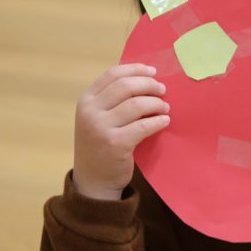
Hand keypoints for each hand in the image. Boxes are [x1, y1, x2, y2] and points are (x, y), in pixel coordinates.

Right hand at [72, 64, 170, 199]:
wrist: (94, 181)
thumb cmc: (101, 146)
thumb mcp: (98, 118)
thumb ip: (112, 100)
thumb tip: (146, 79)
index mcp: (86, 100)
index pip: (112, 74)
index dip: (135, 69)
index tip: (153, 72)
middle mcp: (90, 112)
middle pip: (126, 86)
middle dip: (149, 85)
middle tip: (163, 91)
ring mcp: (100, 128)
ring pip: (136, 104)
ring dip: (156, 103)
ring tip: (165, 108)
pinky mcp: (115, 144)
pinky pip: (143, 126)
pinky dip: (157, 121)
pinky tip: (164, 121)